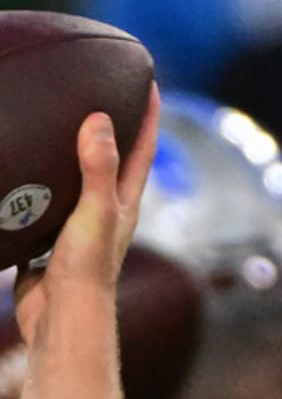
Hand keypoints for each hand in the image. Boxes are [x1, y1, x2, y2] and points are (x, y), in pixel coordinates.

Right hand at [13, 85, 159, 344]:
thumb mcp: (94, 212)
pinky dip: (34, 184)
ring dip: (69, 154)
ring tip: (55, 124)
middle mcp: (106, 212)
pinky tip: (16, 173)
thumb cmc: (85, 269)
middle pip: (111, 161)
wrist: (60, 317)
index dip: (147, 115)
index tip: (148, 81)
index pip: (142, 150)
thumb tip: (100, 122)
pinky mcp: (50, 240)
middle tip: (100, 93)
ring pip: (75, 180)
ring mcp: (78, 226)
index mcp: (124, 203)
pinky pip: (42, 203)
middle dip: (109, 129)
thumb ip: (97, 169)